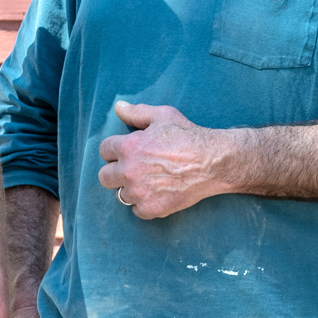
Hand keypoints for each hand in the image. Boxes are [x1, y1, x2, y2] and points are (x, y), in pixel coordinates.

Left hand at [96, 101, 234, 218]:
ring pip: (121, 194)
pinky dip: (145, 204)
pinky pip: (137, 210)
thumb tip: (118, 107)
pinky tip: (158, 193)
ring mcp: (139, 192)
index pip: (104, 151)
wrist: (212, 162)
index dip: (115, 150)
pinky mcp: (151, 209)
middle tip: (134, 169)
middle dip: (116, 172)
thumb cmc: (188, 136)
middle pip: (104, 177)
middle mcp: (129, 171)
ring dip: (131, 189)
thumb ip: (136, 112)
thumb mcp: (163, 116)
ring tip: (149, 181)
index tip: (126, 152)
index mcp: (128, 147)